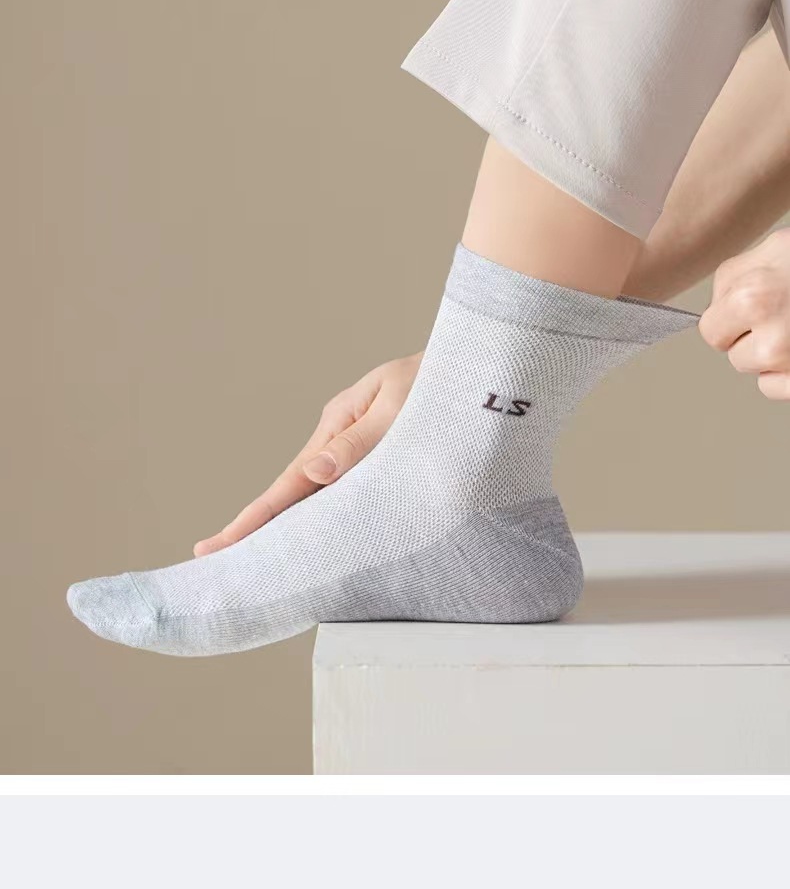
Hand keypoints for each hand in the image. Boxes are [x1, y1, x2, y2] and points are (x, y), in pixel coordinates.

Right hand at [193, 352, 421, 555]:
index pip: (291, 480)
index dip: (256, 517)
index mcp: (338, 422)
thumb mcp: (401, 405)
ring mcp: (354, 447)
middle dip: (258, 525)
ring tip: (256, 557)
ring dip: (289, 522)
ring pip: (317, 493)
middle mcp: (339, 438)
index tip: (219, 545)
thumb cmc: (441, 381)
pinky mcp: (375, 455)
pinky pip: (344, 490)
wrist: (474, 364)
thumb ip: (360, 441)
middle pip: (294, 490)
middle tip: (216, 557)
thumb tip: (315, 472)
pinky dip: (324, 513)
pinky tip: (314, 534)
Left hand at [699, 229, 789, 399]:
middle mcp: (773, 340)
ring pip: (758, 373)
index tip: (746, 311)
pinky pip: (777, 388)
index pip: (710, 331)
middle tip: (784, 313)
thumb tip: (715, 307)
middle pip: (735, 356)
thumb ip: (733, 278)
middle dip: (750, 338)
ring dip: (772, 356)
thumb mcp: (775, 248)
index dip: (727, 320)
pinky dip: (787, 373)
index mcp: (754, 300)